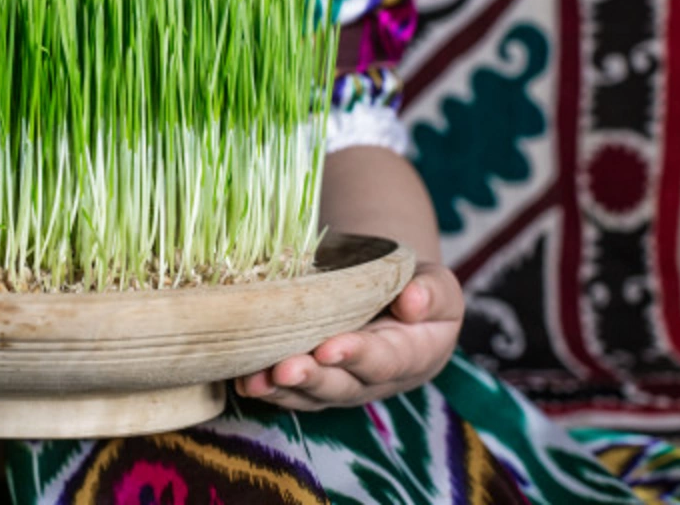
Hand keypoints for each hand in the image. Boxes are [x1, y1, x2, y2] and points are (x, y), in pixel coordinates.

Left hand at [235, 262, 462, 410]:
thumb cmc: (416, 291)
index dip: (355, 355)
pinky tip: (242, 379)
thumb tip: (413, 301)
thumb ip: (432, 293)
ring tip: (254, 381)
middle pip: (340, 385)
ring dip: (280, 389)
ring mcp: (340, 385)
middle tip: (284, 370)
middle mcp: (372, 380)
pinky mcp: (313, 383)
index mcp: (410, 356)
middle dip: (310, 378)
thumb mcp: (436, 285)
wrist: (396, 306)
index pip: (383, 359)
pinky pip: (289, 391)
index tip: (329, 348)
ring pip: (309, 394)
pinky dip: (265, 388)